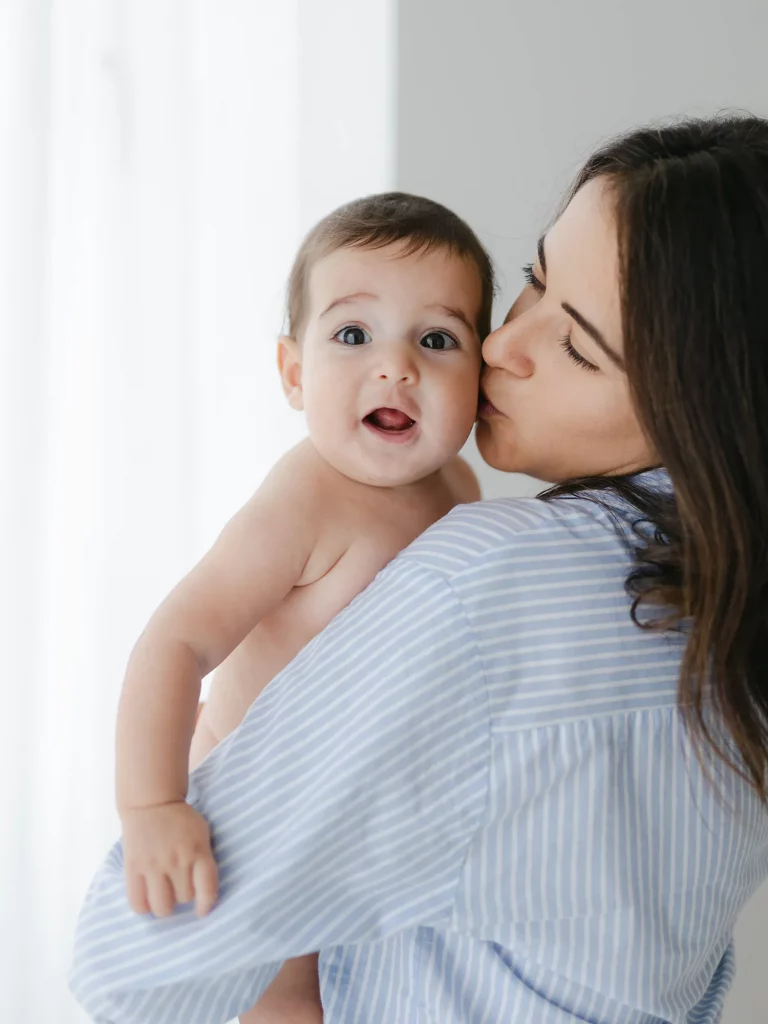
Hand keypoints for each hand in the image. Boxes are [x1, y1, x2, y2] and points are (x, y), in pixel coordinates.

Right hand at [120, 801, 217, 917]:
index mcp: (198, 851)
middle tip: (178, 886)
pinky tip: (147, 899)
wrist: (151, 802)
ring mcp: (154, 865)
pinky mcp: (133, 868)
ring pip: (162, 907)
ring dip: (164, 905)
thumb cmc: (180, 819)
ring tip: (163, 895)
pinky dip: (143, 907)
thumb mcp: (202, 832)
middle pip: (184, 898)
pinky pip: (137, 903)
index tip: (202, 910)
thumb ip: (205, 858)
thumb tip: (208, 891)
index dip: (206, 904)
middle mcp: (177, 860)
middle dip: (183, 896)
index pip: (207, 888)